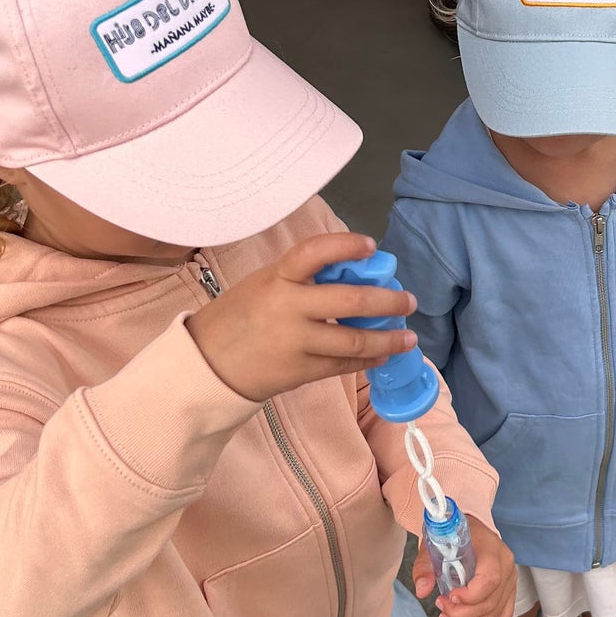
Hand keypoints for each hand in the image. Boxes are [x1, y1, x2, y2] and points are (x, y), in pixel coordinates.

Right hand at [186, 234, 417, 401]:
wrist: (207, 363)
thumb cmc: (239, 318)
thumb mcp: (263, 285)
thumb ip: (301, 280)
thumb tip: (353, 277)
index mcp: (278, 277)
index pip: (314, 252)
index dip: (346, 246)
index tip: (371, 246)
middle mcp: (288, 306)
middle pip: (352, 300)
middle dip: (388, 301)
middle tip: (408, 301)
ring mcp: (295, 340)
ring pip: (354, 339)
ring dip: (388, 339)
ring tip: (408, 338)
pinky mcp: (300, 370)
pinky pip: (343, 364)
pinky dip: (367, 359)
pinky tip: (382, 356)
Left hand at [413, 516, 515, 616]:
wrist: (470, 534)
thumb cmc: (454, 539)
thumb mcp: (435, 547)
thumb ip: (425, 567)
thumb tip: (422, 590)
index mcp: (492, 550)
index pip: (489, 579)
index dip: (469, 596)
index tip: (449, 596)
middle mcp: (506, 567)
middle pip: (490, 602)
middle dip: (462, 614)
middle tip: (442, 608)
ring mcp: (510, 582)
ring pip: (495, 615)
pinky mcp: (509, 594)